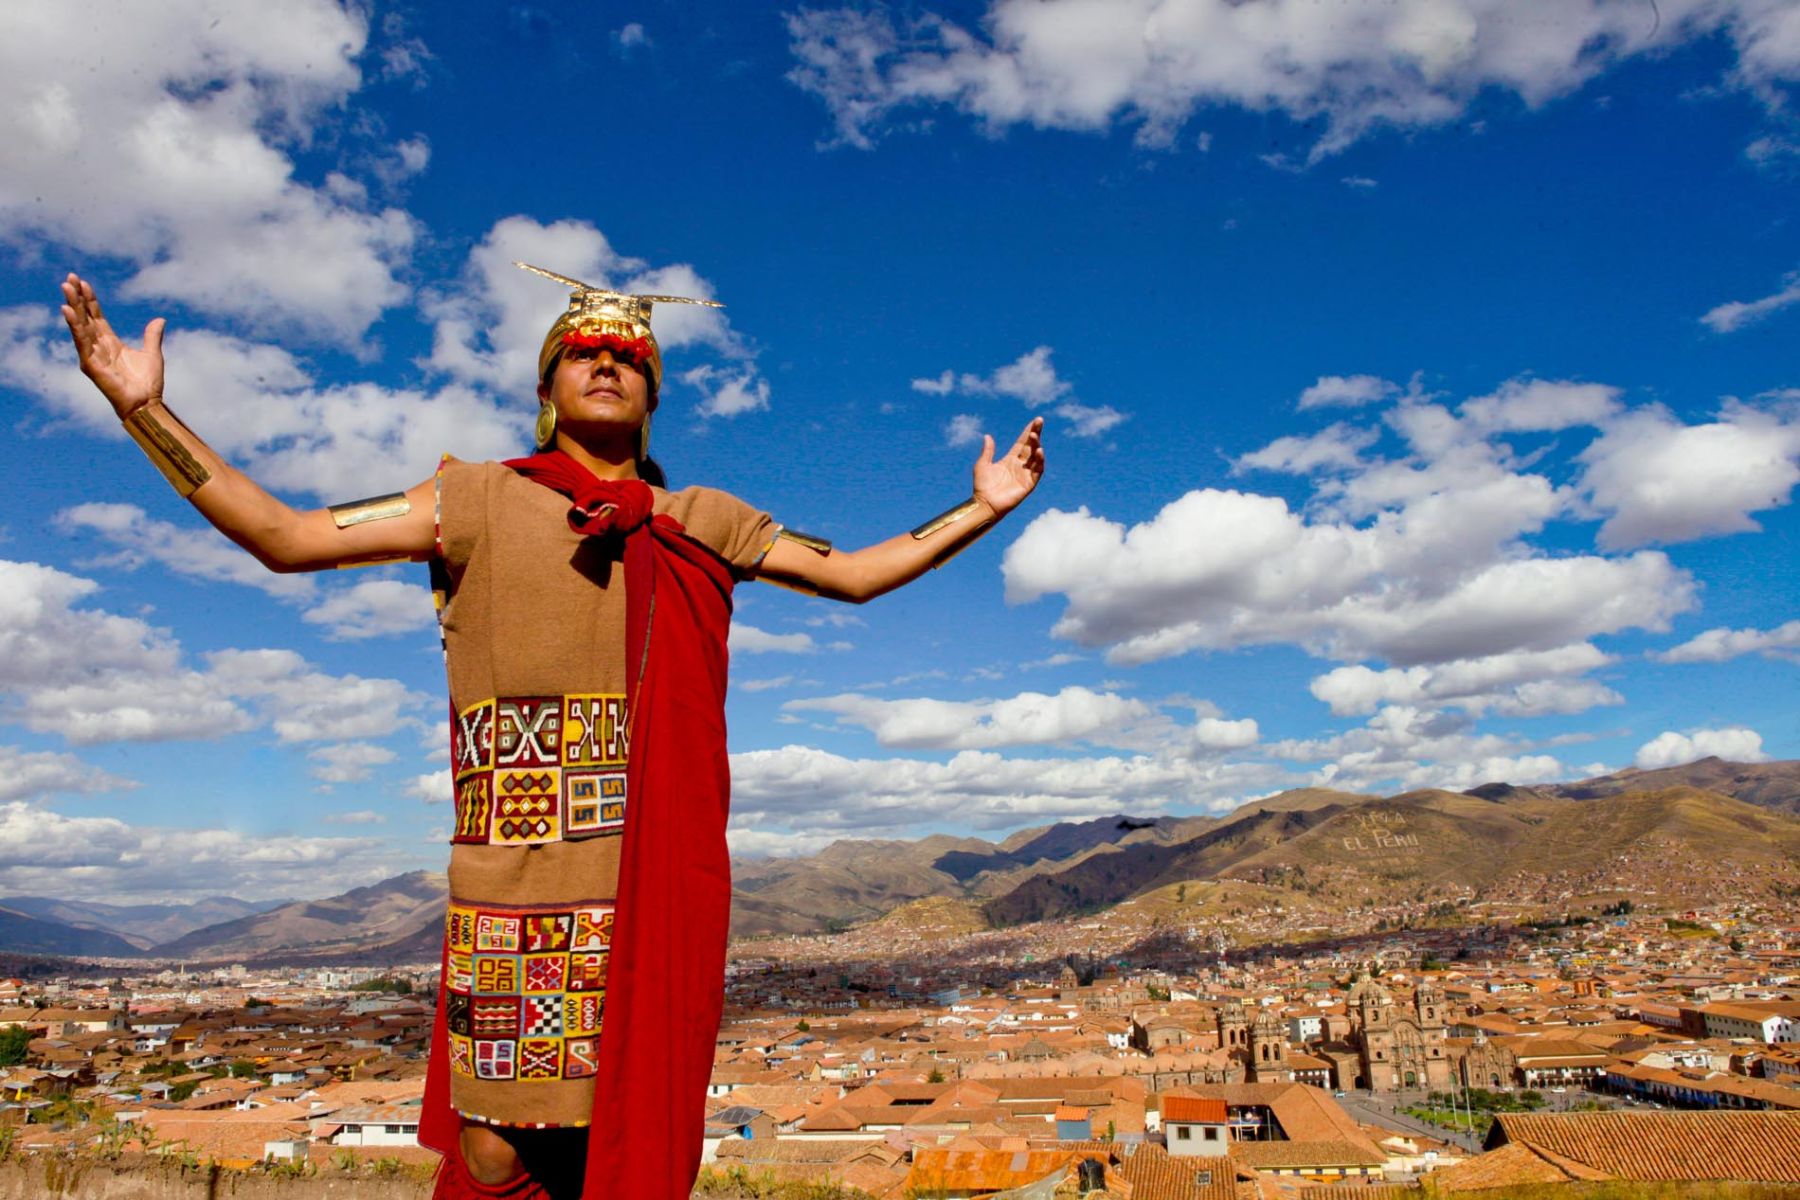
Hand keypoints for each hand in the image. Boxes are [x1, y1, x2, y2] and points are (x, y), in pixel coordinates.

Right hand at [60, 273, 164, 418]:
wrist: (147, 404)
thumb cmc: (148, 383)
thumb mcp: (152, 353)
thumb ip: (152, 335)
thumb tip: (160, 319)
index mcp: (110, 342)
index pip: (96, 316)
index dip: (90, 299)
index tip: (83, 282)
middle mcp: (98, 346)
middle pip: (85, 316)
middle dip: (77, 297)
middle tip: (69, 278)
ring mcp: (92, 354)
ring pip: (80, 325)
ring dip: (72, 306)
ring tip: (66, 287)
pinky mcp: (90, 364)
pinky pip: (81, 342)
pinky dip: (75, 326)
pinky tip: (68, 311)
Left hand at [973, 416, 1045, 518]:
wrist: (984, 503)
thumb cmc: (982, 486)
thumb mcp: (982, 465)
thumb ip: (988, 451)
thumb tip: (988, 436)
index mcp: (1010, 460)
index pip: (1022, 443)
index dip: (1028, 432)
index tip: (1035, 421)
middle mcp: (1020, 466)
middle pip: (1031, 446)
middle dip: (1036, 434)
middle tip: (1040, 421)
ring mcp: (1025, 474)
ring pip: (1035, 457)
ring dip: (1037, 445)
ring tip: (1035, 436)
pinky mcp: (1028, 484)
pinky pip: (1038, 471)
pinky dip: (1040, 462)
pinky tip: (1039, 451)